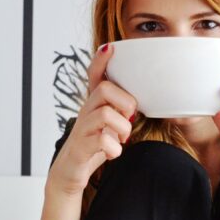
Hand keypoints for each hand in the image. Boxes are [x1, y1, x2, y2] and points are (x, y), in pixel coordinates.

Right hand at [48, 43, 136, 195]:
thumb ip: (123, 112)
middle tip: (130, 117)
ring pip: (104, 114)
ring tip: (122, 139)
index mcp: (94, 104)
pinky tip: (114, 153)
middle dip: (125, 101)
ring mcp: (81, 129)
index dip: (101, 61)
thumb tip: (147, 102)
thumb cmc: (95, 146)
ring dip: (122, 127)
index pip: (94, 76)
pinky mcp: (80, 148)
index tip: (110, 47)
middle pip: (104, 89)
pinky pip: (101, 142)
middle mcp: (85, 112)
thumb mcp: (110, 125)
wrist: (71, 172)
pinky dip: (114, 149)